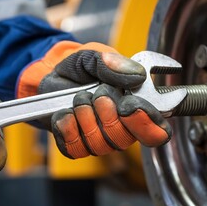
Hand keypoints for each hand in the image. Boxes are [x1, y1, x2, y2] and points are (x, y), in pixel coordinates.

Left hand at [17, 41, 171, 158]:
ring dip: (86, 118)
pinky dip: (68, 129)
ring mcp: (99, 140)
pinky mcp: (76, 146)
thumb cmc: (79, 68)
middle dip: (108, 117)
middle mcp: (121, 128)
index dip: (146, 123)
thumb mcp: (94, 56)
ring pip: (100, 146)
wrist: (50, 74)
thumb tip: (138, 76)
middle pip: (124, 140)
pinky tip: (66, 113)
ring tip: (79, 98)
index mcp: (136, 107)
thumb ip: (114, 63)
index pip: (156, 131)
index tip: (128, 104)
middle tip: (97, 95)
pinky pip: (76, 149)